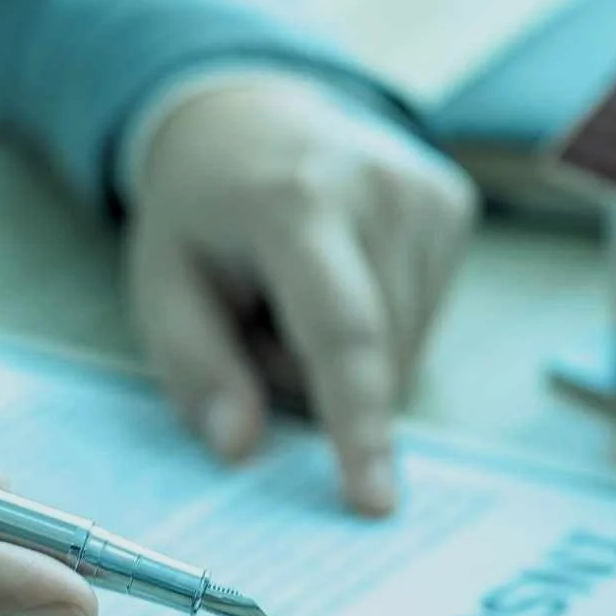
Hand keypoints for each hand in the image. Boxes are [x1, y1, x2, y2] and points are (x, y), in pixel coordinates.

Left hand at [124, 71, 476, 515]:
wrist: (252, 114)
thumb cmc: (202, 212)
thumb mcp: (162, 284)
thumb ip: (196, 367)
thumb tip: (242, 446)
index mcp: (295, 203)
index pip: (341, 334)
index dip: (358, 425)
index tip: (375, 500)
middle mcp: (379, 189)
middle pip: (373, 355)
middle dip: (315, 378)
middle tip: (261, 323)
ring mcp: (428, 193)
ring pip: (405, 347)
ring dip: (349, 355)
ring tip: (300, 292)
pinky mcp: (454, 206)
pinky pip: (425, 319)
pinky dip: (381, 324)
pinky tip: (345, 274)